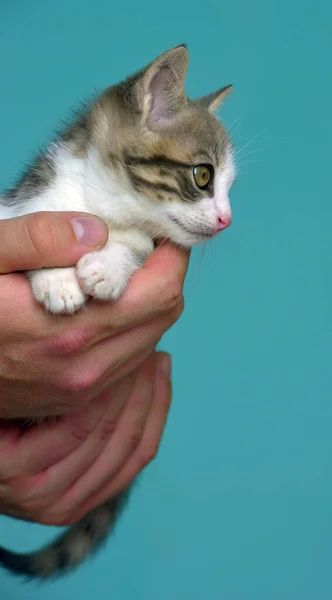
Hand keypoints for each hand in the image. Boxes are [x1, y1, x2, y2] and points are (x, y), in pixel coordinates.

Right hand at [0, 212, 188, 418]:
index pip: (161, 292)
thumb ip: (36, 240)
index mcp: (70, 330)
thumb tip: (97, 232)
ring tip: (123, 274)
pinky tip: (108, 308)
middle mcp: (85, 369)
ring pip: (153, 340)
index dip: (173, 255)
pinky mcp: (76, 401)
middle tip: (143, 246)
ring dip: (150, 304)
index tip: (162, 230)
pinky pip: (130, 362)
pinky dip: (134, 331)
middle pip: (164, 315)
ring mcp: (82, 390)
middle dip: (164, 275)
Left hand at [0, 351, 170, 524]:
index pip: (141, 450)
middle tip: (153, 350)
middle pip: (129, 440)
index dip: (158, 404)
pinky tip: (102, 367)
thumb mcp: (57, 429)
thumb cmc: (7, 426)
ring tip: (134, 351)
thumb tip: (144, 377)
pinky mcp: (21, 474)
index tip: (163, 366)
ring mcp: (44, 495)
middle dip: (147, 391)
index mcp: (82, 497)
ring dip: (128, 389)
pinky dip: (97, 397)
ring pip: (109, 433)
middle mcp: (67, 505)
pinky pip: (79, 428)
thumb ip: (95, 419)